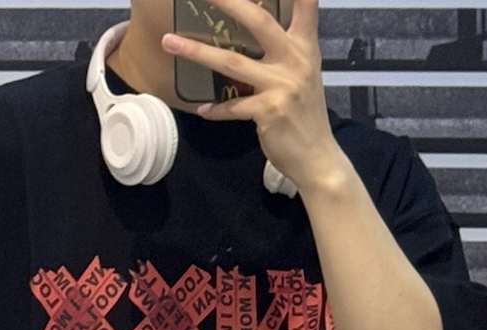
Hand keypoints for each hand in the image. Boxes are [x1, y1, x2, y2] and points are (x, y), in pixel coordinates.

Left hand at [161, 0, 347, 198]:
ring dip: (197, 51)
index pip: (305, 6)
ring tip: (169, 42)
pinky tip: (203, 110)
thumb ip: (287, 51)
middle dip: (229, 2)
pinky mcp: (269, 112)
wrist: (317, 158)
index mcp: (305, 48)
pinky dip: (216, 109)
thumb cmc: (306, 116)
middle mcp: (295, 61)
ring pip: (232, 62)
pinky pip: (233, 107)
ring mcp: (281, 86)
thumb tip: (261, 32)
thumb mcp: (304, 75)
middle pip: (259, 21)